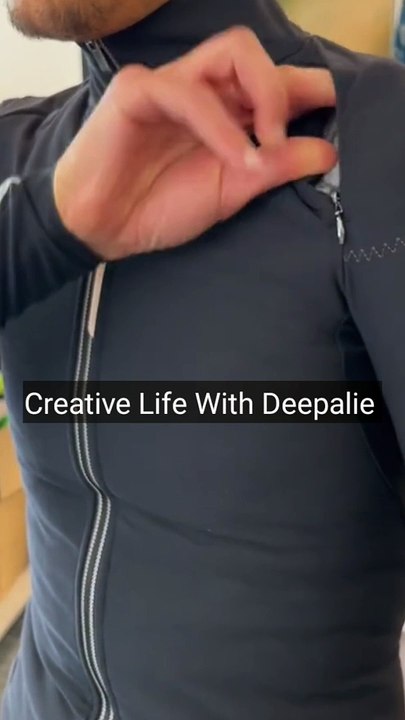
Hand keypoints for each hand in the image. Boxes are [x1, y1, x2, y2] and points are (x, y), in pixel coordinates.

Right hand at [54, 26, 336, 259]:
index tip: (338, 105)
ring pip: (230, 54)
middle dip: (282, 88)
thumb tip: (328, 152)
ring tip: (265, 146)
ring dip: (261, 95)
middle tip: (285, 136)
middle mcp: (199, 90)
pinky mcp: (138, 91)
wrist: (101, 228)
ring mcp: (169, 84)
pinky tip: (236, 156)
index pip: (269, 82)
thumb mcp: (231, 192)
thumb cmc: (157, 208)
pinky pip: (190, 93)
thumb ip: (275, 169)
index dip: (306, 87)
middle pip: (252, 54)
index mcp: (221, 112)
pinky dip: (220, 125)